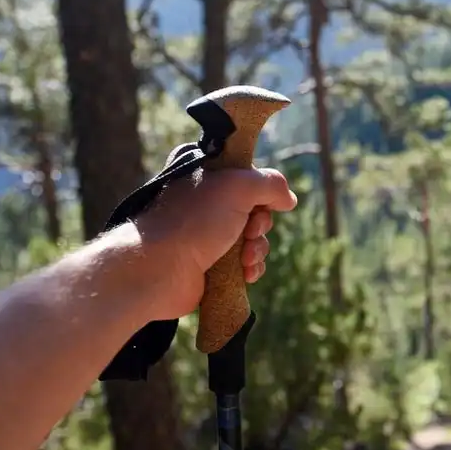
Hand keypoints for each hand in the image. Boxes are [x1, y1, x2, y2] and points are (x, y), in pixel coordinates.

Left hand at [134, 167, 297, 320]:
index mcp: (206, 176)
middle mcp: (206, 203)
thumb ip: (271, 184)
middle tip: (248, 232)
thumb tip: (289, 199)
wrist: (161, 268)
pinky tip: (246, 274)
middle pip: (255, 210)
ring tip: (244, 259)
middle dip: (260, 225)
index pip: (248, 177)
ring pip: (252, 238)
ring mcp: (208, 235)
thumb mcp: (238, 186)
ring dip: (257, 249)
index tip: (261, 202)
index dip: (260, 191)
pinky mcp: (211, 264)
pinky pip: (245, 263)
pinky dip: (251, 268)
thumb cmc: (195, 221)